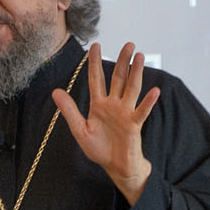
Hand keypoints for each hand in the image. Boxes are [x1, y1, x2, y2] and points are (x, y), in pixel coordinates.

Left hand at [54, 42, 158, 204]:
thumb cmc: (99, 148)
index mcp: (99, 104)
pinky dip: (148, 102)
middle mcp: (113, 104)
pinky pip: (141, 111)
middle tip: (129, 44)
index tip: (95, 45)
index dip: (95, 62)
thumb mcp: (80, 130)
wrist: (114, 166)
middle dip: (123, 61)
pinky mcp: (134, 125)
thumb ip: (69, 111)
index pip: (96, 78)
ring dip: (136, 73)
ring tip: (140, 56)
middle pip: (118, 78)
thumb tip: (55, 92)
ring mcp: (125, 113)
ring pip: (131, 88)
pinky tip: (154, 91)